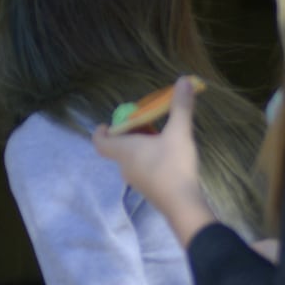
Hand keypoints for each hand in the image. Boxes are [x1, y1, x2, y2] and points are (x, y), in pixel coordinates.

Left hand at [93, 75, 216, 246]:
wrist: (182, 204)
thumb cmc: (174, 165)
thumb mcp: (179, 132)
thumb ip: (181, 107)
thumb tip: (183, 79)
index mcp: (125, 150)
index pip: (100, 142)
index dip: (101, 131)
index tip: (109, 123)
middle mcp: (126, 166)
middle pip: (119, 147)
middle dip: (130, 133)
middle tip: (146, 122)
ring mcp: (137, 180)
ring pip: (132, 158)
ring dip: (142, 146)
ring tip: (162, 136)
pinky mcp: (149, 189)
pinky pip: (143, 169)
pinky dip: (150, 158)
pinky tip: (170, 156)